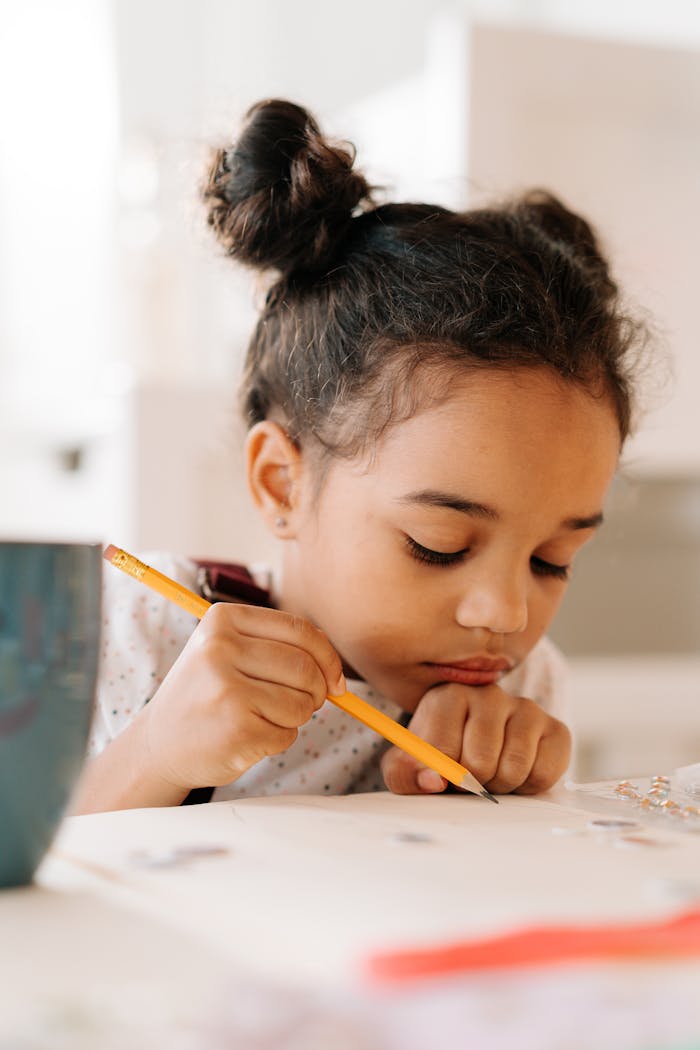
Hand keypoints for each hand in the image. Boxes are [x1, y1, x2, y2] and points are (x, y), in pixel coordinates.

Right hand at [138, 602, 345, 791]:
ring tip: (261, 719)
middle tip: (304, 705)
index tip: (335, 681)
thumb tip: (334, 665)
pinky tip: (248, 737)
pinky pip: (288, 734)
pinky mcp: (237, 728)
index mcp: (222, 619)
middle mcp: (220, 649)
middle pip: (305, 667)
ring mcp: (227, 689)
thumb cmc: (206, 695)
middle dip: (316, 692)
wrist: (159, 744)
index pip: (300, 630)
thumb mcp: (229, 653)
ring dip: (295, 718)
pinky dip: (278, 740)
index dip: (328, 657)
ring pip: (301, 703)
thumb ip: (279, 647)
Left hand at [381, 682, 570, 795]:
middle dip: (473, 783)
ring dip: (500, 785)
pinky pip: (543, 773)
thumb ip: (406, 773)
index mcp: (449, 696)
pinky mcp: (555, 729)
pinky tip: (518, 772)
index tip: (443, 776)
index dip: (443, 776)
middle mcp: (489, 694)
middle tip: (470, 776)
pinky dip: (528, 786)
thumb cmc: (442, 757)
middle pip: (480, 762)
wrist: (481, 753)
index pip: (443, 750)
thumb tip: (432, 780)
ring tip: (492, 773)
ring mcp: (526, 708)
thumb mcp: (410, 765)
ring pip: (513, 768)